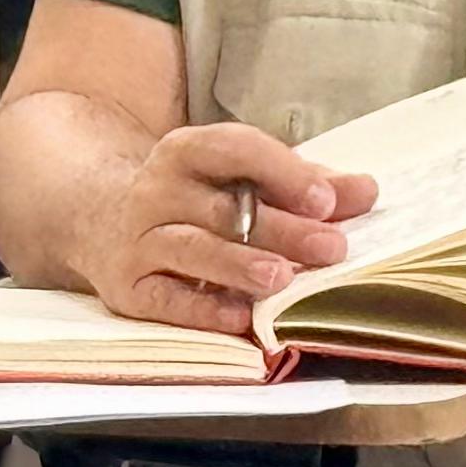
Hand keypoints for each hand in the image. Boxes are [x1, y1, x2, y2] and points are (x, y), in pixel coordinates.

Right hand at [74, 122, 377, 335]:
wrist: (100, 218)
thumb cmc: (194, 197)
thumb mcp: (239, 178)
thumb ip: (302, 184)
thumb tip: (365, 191)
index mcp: (188, 151)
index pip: (235, 149)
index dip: (282, 172)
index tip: (327, 200)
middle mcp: (157, 190)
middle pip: (223, 208)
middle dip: (281, 229)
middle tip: (331, 248)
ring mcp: (139, 239)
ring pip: (192, 248)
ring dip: (238, 264)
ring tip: (280, 279)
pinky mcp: (127, 287)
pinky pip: (164, 299)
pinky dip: (201, 308)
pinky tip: (238, 317)